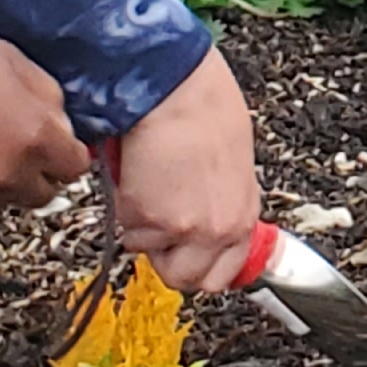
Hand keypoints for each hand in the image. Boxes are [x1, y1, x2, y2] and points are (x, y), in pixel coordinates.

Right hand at [0, 17, 89, 219]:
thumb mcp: (12, 60)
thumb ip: (46, 96)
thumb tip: (59, 120)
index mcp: (33, 138)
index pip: (74, 167)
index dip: (65, 154)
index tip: (57, 148)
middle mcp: (2, 175)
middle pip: (39, 193)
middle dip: (34, 172)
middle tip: (14, 146)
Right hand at [102, 49, 262, 291]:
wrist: (174, 87)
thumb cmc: (203, 106)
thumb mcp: (229, 163)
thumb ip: (221, 200)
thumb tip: (204, 214)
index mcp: (244, 212)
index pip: (223, 274)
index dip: (198, 265)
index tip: (185, 253)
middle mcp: (221, 228)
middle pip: (185, 279)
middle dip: (165, 255)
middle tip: (159, 218)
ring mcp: (187, 229)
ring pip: (147, 255)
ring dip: (140, 228)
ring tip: (150, 185)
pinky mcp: (150, 220)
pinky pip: (125, 230)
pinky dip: (122, 207)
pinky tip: (137, 174)